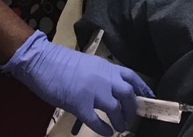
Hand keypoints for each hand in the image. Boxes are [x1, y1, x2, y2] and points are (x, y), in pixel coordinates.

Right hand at [1, 30, 151, 135]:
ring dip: (120, 120)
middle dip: (132, 108)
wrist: (42, 62)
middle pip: (127, 94)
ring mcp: (92, 91)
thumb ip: (102, 74)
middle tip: (131, 118)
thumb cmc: (62, 62)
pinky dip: (103, 129)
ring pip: (115, 109)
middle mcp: (104, 78)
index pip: (131, 76)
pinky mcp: (79, 104)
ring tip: (119, 127)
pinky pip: (96, 121)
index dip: (143, 88)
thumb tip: (111, 88)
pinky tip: (106, 133)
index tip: (150, 98)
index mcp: (106, 66)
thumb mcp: (89, 64)